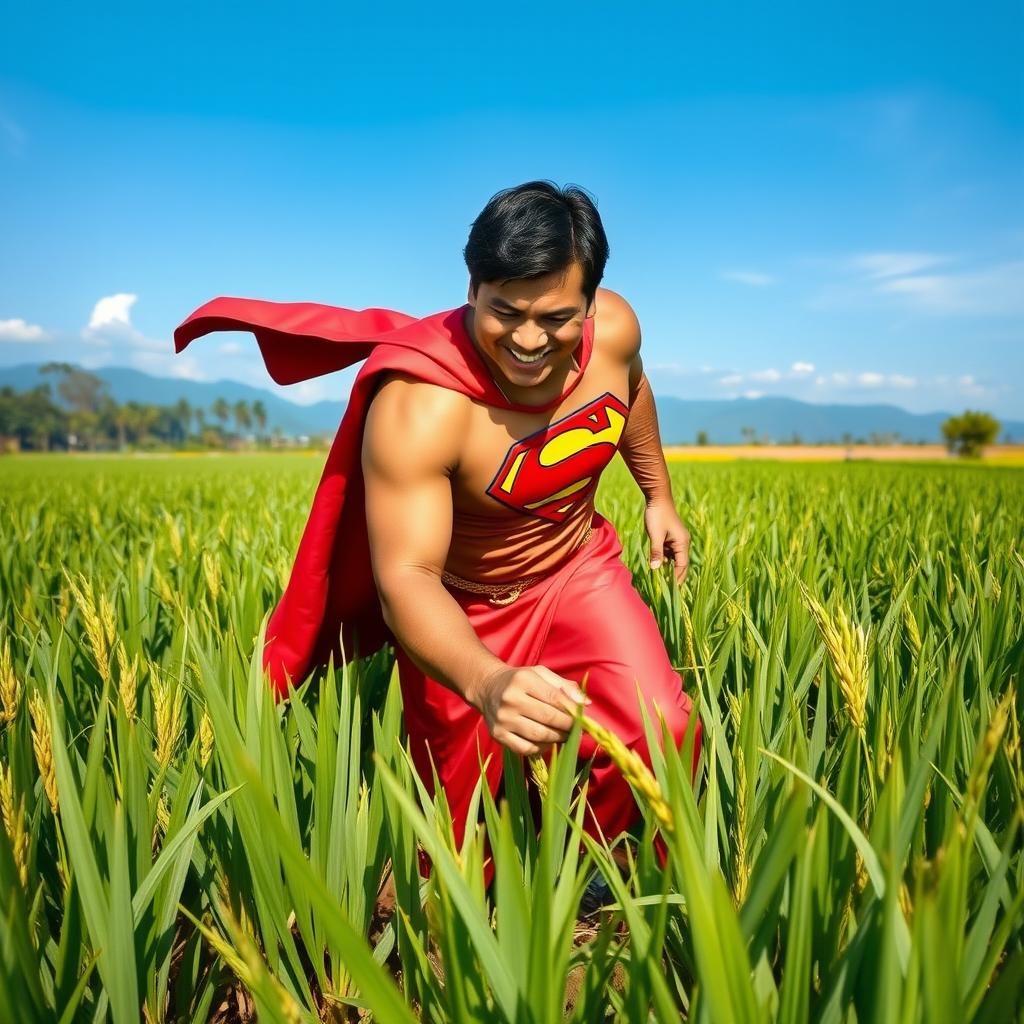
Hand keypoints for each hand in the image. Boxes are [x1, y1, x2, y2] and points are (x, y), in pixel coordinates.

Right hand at [468, 665, 589, 756]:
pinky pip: (526, 748)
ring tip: (565, 736)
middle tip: (578, 730)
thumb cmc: (520, 680)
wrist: (487, 688)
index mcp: (522, 680)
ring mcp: (502, 719)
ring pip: (539, 736)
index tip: (583, 718)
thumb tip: (586, 704)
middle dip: (568, 727)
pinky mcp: (498, 735)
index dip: (573, 710)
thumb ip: (564, 686)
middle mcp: (510, 699)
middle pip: (548, 718)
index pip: (555, 698)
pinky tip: (547, 742)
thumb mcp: (541, 674)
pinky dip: (541, 749)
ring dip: (557, 739)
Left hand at [644, 498, 690, 584]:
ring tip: (661, 582)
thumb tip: (656, 569)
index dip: (676, 578)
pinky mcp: (670, 538)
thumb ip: (656, 552)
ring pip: (674, 560)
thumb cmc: (657, 515)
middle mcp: (682, 543)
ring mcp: (677, 541)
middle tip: (668, 591)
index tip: (671, 591)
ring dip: (668, 569)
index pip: (681, 566)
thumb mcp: (655, 535)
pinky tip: (657, 567)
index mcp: (682, 543)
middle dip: (675, 577)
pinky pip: (669, 553)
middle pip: (680, 565)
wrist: (657, 498)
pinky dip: (664, 560)